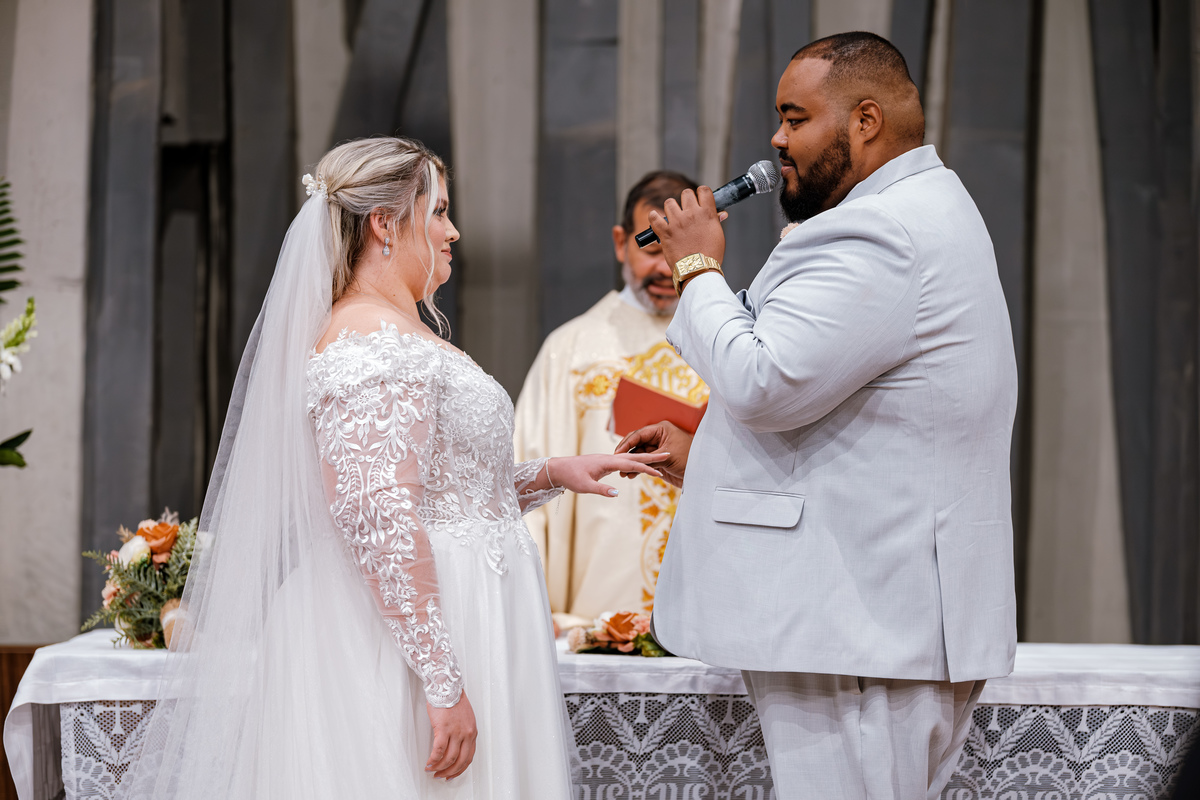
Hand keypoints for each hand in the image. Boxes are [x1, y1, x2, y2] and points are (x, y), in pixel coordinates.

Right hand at [426, 692, 476, 779]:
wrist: (446, 687)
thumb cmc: (453, 700)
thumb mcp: (465, 719)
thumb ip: (463, 733)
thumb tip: (455, 747)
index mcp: (472, 732)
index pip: (469, 757)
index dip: (460, 769)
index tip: (452, 774)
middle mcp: (466, 734)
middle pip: (460, 761)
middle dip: (449, 772)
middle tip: (441, 776)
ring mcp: (456, 732)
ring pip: (449, 758)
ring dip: (439, 768)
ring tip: (432, 770)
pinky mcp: (444, 729)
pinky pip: (438, 751)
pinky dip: (433, 760)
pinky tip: (429, 763)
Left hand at [548, 452, 667, 496]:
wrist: (559, 468)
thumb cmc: (571, 476)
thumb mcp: (584, 486)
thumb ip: (601, 489)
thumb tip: (617, 493)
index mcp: (607, 462)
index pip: (631, 464)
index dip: (646, 468)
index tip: (659, 472)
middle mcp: (609, 458)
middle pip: (634, 457)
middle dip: (651, 457)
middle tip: (667, 453)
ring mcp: (607, 460)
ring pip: (630, 458)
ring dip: (644, 459)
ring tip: (658, 460)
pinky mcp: (604, 464)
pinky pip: (623, 462)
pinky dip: (634, 463)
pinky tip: (637, 466)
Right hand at [614, 422, 693, 488]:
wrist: (701, 475)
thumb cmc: (689, 460)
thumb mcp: (667, 457)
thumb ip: (649, 458)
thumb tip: (633, 463)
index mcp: (661, 429)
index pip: (639, 434)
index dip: (626, 443)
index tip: (617, 452)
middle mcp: (658, 437)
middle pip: (636, 444)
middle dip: (626, 454)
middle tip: (616, 463)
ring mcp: (657, 449)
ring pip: (638, 455)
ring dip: (631, 463)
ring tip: (622, 473)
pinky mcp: (658, 461)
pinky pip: (644, 463)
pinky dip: (637, 469)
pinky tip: (630, 475)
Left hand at [648, 187, 725, 275]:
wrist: (698, 270)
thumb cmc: (710, 255)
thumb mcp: (718, 235)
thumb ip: (715, 221)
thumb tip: (720, 213)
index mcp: (707, 213)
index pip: (704, 190)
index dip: (701, 193)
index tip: (699, 199)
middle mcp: (692, 214)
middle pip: (686, 193)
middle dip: (686, 200)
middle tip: (686, 210)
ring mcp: (677, 222)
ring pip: (669, 203)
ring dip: (671, 209)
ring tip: (673, 218)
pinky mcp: (665, 232)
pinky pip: (654, 217)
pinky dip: (654, 218)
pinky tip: (656, 220)